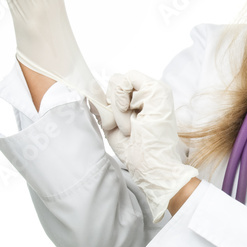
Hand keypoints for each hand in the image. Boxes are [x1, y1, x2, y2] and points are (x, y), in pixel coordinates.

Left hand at [101, 69, 199, 222]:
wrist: (152, 167)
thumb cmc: (136, 152)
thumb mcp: (112, 126)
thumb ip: (103, 107)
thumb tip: (89, 89)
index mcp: (140, 102)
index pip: (115, 86)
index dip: (107, 102)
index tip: (113, 124)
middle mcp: (148, 94)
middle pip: (115, 80)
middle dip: (111, 105)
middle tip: (124, 128)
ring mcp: (155, 91)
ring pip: (118, 80)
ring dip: (117, 107)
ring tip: (130, 126)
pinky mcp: (158, 90)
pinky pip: (127, 79)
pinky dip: (120, 98)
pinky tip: (129, 113)